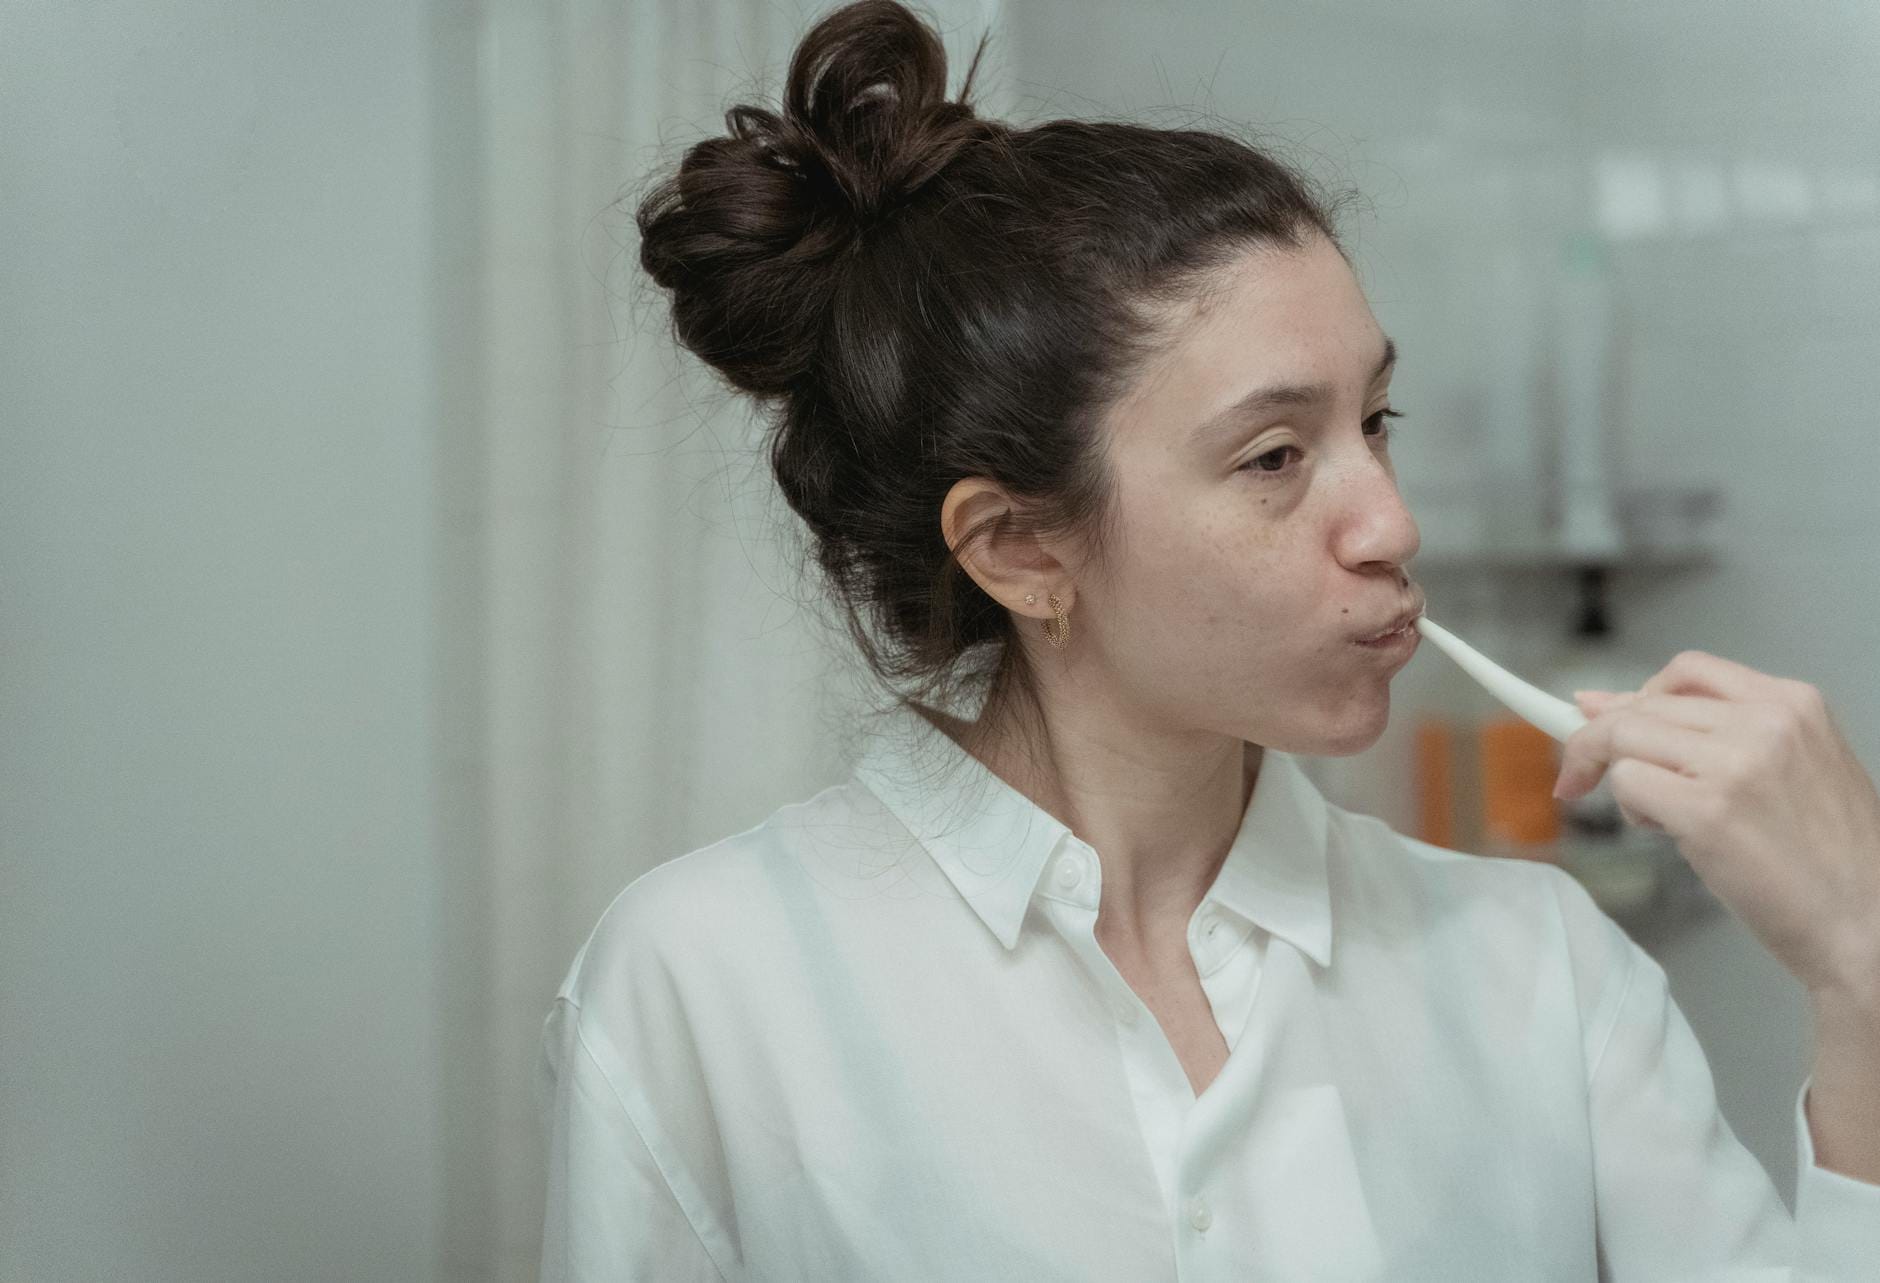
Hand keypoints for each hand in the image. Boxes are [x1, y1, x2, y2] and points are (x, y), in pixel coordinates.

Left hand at [1554, 650, 1879, 1001]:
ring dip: (1617, 777)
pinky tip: (1664, 833)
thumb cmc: (1829, 860)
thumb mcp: (1795, 769)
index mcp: (1794, 703)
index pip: (1687, 670)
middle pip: (1646, 704)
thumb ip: (1718, 733)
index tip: (1595, 713)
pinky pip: (1627, 784)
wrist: (1869, 925)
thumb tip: (1613, 706)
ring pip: (1624, 737)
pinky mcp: (1708, 811)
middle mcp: (1766, 722)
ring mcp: (1736, 764)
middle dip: (1600, 739)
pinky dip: (1630, 809)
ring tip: (1657, 817)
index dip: (1633, 694)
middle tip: (1582, 775)